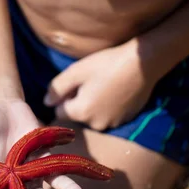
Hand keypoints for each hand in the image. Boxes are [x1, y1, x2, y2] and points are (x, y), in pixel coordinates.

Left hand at [44, 39, 158, 129]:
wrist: (142, 64)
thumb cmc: (107, 64)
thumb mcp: (77, 71)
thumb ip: (57, 88)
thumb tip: (46, 102)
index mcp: (81, 112)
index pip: (59, 112)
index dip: (64, 97)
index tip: (75, 84)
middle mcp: (95, 124)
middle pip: (77, 116)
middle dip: (79, 102)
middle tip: (91, 82)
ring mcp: (112, 124)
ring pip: (93, 117)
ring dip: (94, 106)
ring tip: (104, 85)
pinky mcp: (126, 120)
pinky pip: (109, 116)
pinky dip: (108, 107)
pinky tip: (116, 91)